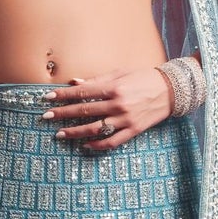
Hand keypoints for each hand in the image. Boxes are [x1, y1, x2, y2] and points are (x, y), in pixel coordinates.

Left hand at [42, 65, 175, 151]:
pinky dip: (97, 145)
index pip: (82, 92)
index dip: (63, 95)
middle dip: (63, 114)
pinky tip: (85, 145)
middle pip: (84, 110)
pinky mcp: (134, 130)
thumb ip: (97, 79)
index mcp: (114, 87)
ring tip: (60, 134)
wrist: (171, 90)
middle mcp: (118, 104)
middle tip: (46, 117)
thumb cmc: (144, 77)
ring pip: (95, 128)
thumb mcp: (121, 73)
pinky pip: (112, 141)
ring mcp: (126, 119)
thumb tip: (74, 82)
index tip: (47, 98)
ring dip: (75, 132)